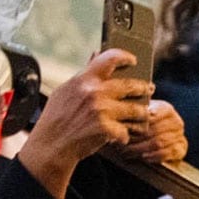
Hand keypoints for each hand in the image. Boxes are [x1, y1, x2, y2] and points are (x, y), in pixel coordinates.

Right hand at [17, 50, 153, 198]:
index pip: (109, 59)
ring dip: (141, 114)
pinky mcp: (107, 129)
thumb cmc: (57, 117)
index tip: (133, 60)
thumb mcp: (65, 90)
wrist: (51, 145)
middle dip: (143, 88)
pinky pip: (127, 130)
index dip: (125, 57)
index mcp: (84, 80)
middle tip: (147, 90)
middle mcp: (94, 92)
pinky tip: (119, 136)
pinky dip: (124, 135)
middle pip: (131, 85)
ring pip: (136, 110)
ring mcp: (102, 110)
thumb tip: (96, 54)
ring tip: (140, 115)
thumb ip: (84, 74)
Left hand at [123, 99, 187, 163]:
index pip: (158, 112)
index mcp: (167, 110)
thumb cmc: (142, 125)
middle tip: (123, 142)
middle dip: (138, 137)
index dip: (145, 118)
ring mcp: (179, 136)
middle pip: (156, 129)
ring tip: (128, 150)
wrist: (153, 139)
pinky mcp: (180, 150)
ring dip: (142, 147)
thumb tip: (137, 114)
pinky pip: (168, 153)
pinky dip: (154, 155)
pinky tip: (143, 156)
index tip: (132, 123)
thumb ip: (137, 112)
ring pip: (160, 142)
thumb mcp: (139, 115)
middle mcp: (176, 122)